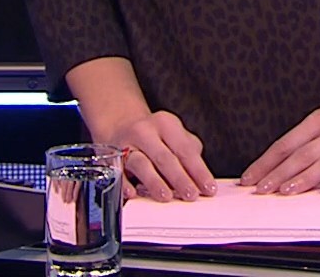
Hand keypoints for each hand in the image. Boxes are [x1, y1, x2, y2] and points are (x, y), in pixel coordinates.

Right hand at [97, 110, 216, 202]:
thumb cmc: (153, 136)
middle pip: (165, 157)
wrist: (119, 124)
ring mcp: (126, 144)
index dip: (198, 170)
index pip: (185, 149)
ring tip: (166, 196)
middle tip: (191, 194)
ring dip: (154, 181)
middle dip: (180, 178)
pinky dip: (124, 184)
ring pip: (141, 163)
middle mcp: (145, 131)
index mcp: (166, 124)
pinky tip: (132, 194)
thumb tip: (201, 178)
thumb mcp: (173, 135)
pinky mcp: (111, 158)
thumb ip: (188, 152)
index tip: (208, 187)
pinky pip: (118, 173)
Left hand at [239, 76, 319, 196]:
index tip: (250, 178)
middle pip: (303, 155)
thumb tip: (275, 166)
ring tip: (286, 191)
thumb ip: (304, 141)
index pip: (287, 144)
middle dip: (279, 173)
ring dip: (305, 178)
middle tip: (262, 189)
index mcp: (319, 121)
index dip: (267, 162)